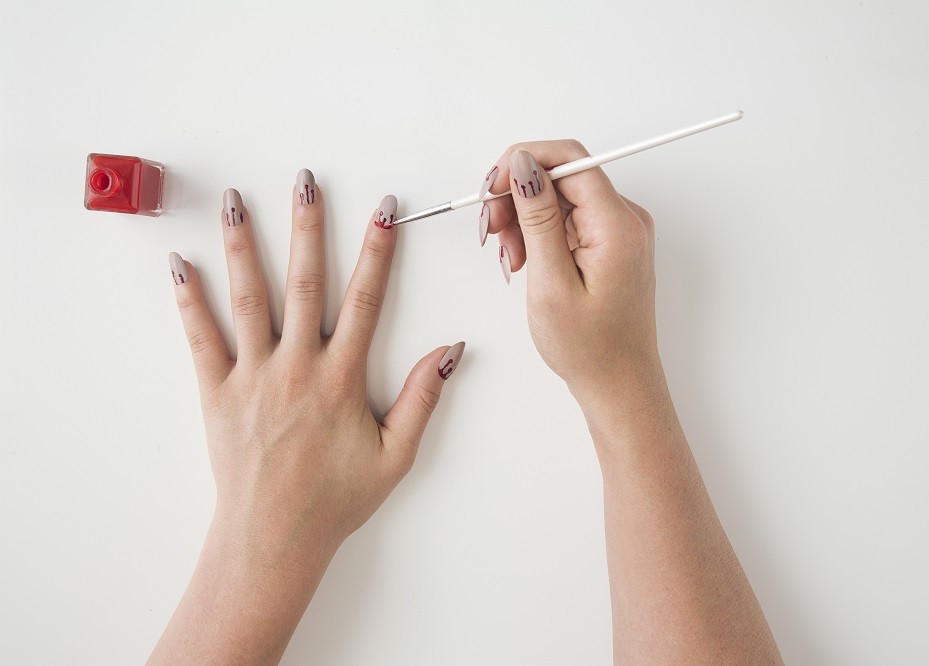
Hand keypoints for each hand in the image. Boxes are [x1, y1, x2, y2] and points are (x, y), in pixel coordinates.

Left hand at [153, 172, 463, 662]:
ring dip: (244, 246)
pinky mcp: (217, 392)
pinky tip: (179, 263)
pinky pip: (201, 337)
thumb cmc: (336, 500)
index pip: (366, 300)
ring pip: (249, 298)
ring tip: (237, 202)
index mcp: (341, 378)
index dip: (378, 251)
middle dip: (307, 227)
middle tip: (306, 180)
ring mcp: (252, 376)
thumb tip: (450, 351)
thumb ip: (423, 400)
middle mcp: (296, 366)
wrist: (273, 538)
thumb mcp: (395, 456)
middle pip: (304, 282)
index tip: (385, 211)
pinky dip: (189, 299)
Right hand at [478, 142, 661, 411]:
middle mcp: (625, 219)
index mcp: (617, 225)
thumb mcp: (551, 283)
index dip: (521, 163)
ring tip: (511, 258)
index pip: (568, 158)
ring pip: (558, 196)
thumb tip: (524, 166)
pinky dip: (538, 233)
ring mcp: (618, 229)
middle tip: (491, 230)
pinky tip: (525, 260)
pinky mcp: (608, 241)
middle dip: (517, 194)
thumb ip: (538, 218)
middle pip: (560, 174)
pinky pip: (566, 218)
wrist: (618, 383)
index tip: (492, 189)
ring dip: (523, 218)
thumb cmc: (591, 348)